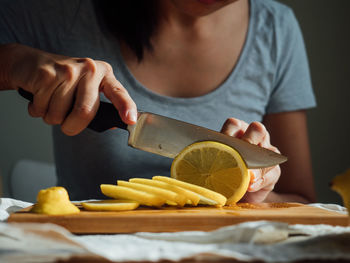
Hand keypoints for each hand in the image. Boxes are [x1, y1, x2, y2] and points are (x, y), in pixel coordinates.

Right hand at [6, 44, 136, 135]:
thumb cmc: (61, 81)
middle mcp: (89, 69)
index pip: (118, 93)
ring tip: (50, 102)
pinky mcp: (46, 74)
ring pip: (59, 114)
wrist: (26, 63)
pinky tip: (38, 96)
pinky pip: (41, 108)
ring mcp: (68, 70)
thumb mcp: (84, 89)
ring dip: (51, 117)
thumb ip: (99, 106)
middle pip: (84, 112)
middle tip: (66, 125)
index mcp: (103, 74)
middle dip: (72, 127)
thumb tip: (113, 125)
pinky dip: (37, 111)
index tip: (130, 120)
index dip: (126, 107)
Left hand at [220, 117, 280, 202]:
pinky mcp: (274, 170)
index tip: (218, 147)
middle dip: (248, 140)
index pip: (233, 124)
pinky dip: (260, 180)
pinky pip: (273, 171)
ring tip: (247, 175)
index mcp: (237, 131)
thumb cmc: (221, 173)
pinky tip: (250, 186)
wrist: (235, 193)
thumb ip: (214, 157)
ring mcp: (267, 152)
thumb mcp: (215, 163)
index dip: (227, 134)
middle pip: (257, 129)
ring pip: (269, 148)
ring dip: (257, 162)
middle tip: (239, 155)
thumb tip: (207, 159)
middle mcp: (254, 137)